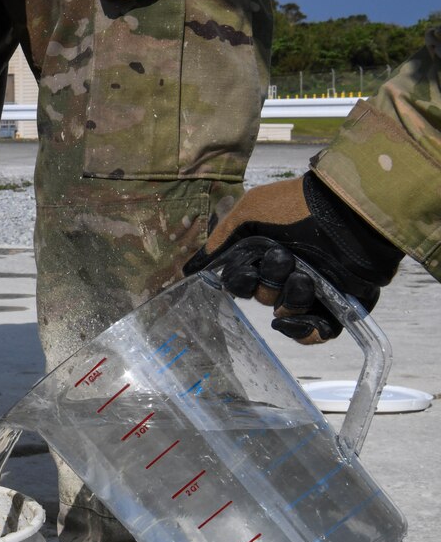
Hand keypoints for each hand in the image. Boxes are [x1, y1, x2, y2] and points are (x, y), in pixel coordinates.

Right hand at [183, 172, 402, 342]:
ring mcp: (313, 291)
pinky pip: (313, 334)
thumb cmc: (296, 207)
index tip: (250, 270)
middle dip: (270, 285)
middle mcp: (286, 274)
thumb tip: (192, 267)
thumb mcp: (249, 212)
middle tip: (286, 262)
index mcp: (265, 255)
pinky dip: (304, 331)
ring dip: (291, 299)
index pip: (241, 283)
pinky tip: (301, 318)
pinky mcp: (337, 306)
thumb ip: (221, 239)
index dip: (242, 281)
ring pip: (286, 314)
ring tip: (307, 278)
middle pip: (263, 298)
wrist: (349, 213)